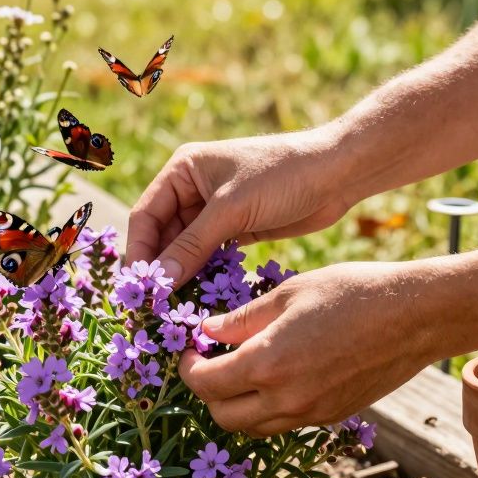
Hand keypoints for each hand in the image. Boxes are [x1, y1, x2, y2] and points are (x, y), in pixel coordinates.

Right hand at [126, 129, 352, 285]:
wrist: (338, 174)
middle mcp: (192, 188)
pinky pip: (208, 255)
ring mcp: (214, 210)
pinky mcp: (235, 228)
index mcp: (183, 170)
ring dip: (180, 274)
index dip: (140, 251)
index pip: (146, 215)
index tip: (139, 287)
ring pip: (184, 248)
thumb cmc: (282, 176)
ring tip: (173, 307)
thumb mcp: (232, 209)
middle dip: (160, 267)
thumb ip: (193, 245)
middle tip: (153, 304)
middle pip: (162, 234)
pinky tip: (199, 297)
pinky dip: (202, 274)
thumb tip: (160, 278)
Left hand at [179, 261, 441, 435]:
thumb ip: (242, 319)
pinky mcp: (331, 417)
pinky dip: (267, 409)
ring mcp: (311, 414)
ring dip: (236, 405)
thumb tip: (208, 330)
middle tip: (210, 360)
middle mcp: (286, 399)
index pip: (204, 383)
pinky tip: (275, 376)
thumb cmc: (354, 293)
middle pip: (222, 416)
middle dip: (207, 391)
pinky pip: (283, 424)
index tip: (190, 348)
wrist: (417, 316)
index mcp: (267, 364)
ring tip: (240, 369)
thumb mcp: (289, 294)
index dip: (188, 367)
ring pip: (252, 427)